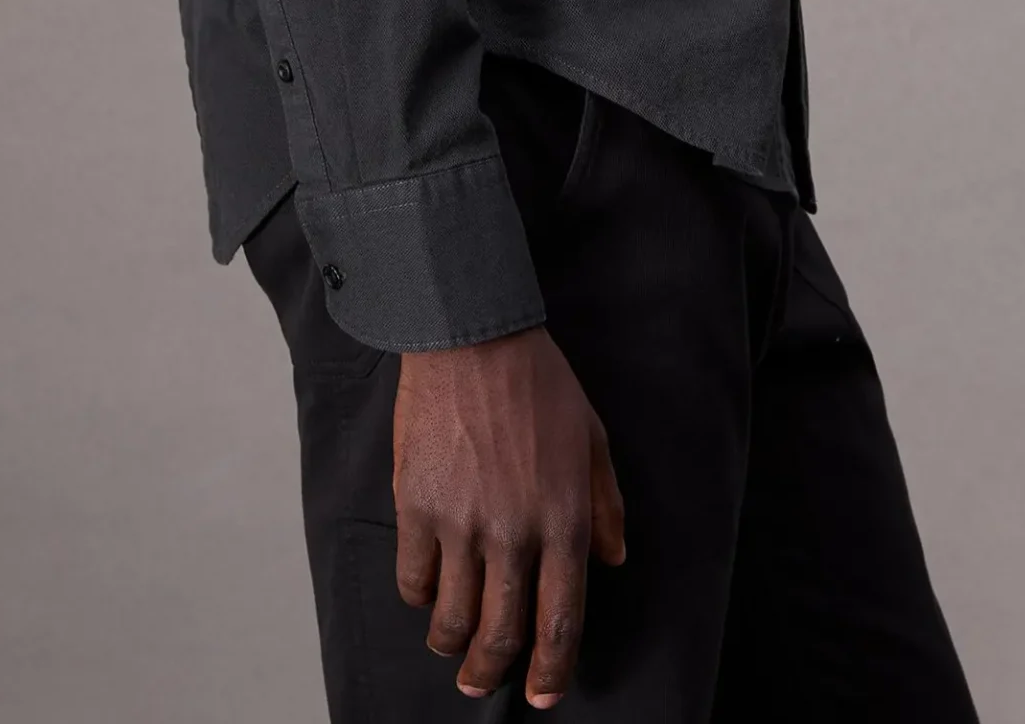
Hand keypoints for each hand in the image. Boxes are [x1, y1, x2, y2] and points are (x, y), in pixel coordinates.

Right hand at [393, 325, 626, 707]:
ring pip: (452, 618)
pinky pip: (413, 578)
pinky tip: (426, 594)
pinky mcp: (416, 506)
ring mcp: (461, 523)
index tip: (542, 695)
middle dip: (492, 672)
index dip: (551, 670)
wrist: (471, 337)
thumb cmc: (538, 382)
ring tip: (450, 647)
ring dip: (451, 645)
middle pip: (501, 633)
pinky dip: (419, 598)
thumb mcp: (591, 438)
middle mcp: (513, 533)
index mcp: (563, 520)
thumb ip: (604, 504)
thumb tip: (612, 560)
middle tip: (482, 683)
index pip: (560, 621)